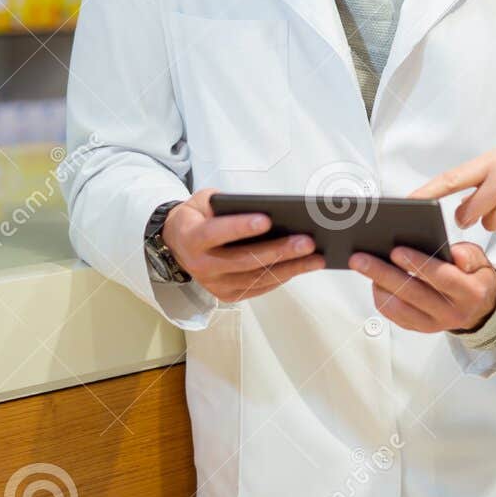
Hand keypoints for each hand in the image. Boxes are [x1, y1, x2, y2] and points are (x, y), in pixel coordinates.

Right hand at [162, 189, 324, 300]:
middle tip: (308, 241)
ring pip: (256, 278)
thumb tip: (271, 209)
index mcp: (192, 237)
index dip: (241, 227)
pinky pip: (260, 287)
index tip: (268, 219)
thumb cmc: (199, 217)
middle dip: (278, 251)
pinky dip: (283, 276)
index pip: (216, 233)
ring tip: (316, 257)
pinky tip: (304, 266)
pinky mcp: (228, 295)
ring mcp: (215, 285)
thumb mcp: (205, 201)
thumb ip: (229, 203)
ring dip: (290, 268)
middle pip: (244, 260)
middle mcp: (201, 265)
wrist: (178, 243)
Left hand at [349, 242, 495, 333]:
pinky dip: (381, 298)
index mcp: (469, 292)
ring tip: (364, 267)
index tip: (396, 251)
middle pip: (413, 293)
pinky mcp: (420, 328)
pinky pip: (395, 316)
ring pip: (399, 308)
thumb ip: (468, 254)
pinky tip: (374, 282)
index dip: (418, 264)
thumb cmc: (474, 278)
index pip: (441, 278)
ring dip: (377, 287)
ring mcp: (434, 324)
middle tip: (361, 259)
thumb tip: (457, 256)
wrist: (479, 308)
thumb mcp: (480, 261)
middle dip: (384, 274)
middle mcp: (451, 312)